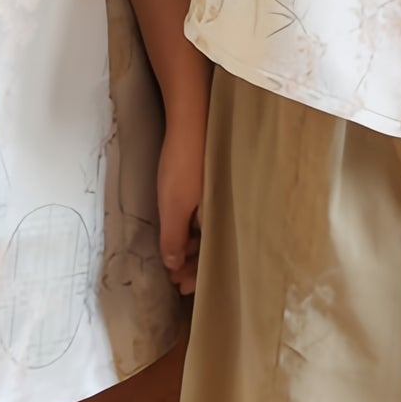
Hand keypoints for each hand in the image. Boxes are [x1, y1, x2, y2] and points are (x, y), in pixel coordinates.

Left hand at [156, 109, 204, 296]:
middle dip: (194, 263)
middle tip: (175, 275)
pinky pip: (207, 213)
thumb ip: (173, 238)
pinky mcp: (214, 182)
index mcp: (221, 221)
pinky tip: (184, 225)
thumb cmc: (185, 163)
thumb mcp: (173, 206)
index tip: (180, 286)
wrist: (193, 115)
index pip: (212, 259)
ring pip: (210, 230)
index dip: (196, 276)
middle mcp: (227, 211)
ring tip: (175, 253)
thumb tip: (173, 264)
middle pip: (214, 246)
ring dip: (193, 245)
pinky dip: (195, 225)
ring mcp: (221, 196)